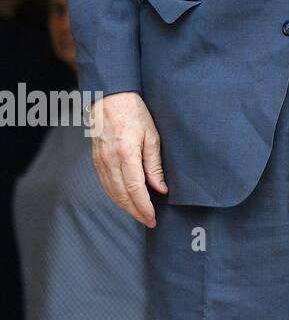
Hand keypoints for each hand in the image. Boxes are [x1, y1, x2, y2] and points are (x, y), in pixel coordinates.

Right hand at [87, 91, 166, 227]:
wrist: (111, 98)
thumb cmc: (136, 113)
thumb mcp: (152, 136)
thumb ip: (155, 165)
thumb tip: (161, 189)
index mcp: (126, 154)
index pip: (135, 189)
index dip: (144, 207)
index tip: (153, 218)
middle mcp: (109, 161)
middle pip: (122, 195)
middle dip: (136, 212)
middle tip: (149, 222)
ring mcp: (100, 162)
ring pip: (111, 192)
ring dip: (125, 207)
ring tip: (140, 214)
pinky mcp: (96, 161)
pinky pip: (105, 184)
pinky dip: (116, 196)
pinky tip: (126, 201)